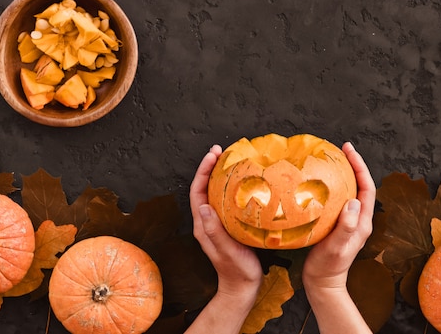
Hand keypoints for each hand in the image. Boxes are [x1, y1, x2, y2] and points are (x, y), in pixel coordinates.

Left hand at [190, 145, 262, 300]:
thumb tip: (204, 206)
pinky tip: (242, 183)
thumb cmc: (237, 271)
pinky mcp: (226, 226)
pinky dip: (230, 187)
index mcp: (203, 226)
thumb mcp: (227, 251)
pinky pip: (225, 201)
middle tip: (222, 151)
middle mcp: (206, 222)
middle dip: (210, 167)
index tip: (214, 155)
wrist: (242, 288)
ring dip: (219, 175)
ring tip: (231, 161)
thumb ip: (215, 231)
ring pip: (214, 193)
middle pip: (204, 188)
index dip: (203, 171)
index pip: (198, 191)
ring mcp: (216, 224)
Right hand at [302, 141, 375, 290]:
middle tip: (340, 149)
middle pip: (360, 185)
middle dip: (352, 165)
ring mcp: (348, 222)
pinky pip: (337, 199)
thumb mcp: (337, 246)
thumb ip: (346, 225)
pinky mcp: (337, 224)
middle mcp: (358, 219)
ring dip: (343, 174)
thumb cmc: (329, 266)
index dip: (359, 167)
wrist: (322, 283)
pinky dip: (332, 187)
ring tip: (331, 160)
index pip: (366, 187)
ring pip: (349, 191)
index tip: (348, 150)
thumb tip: (352, 201)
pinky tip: (319, 183)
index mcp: (362, 222)